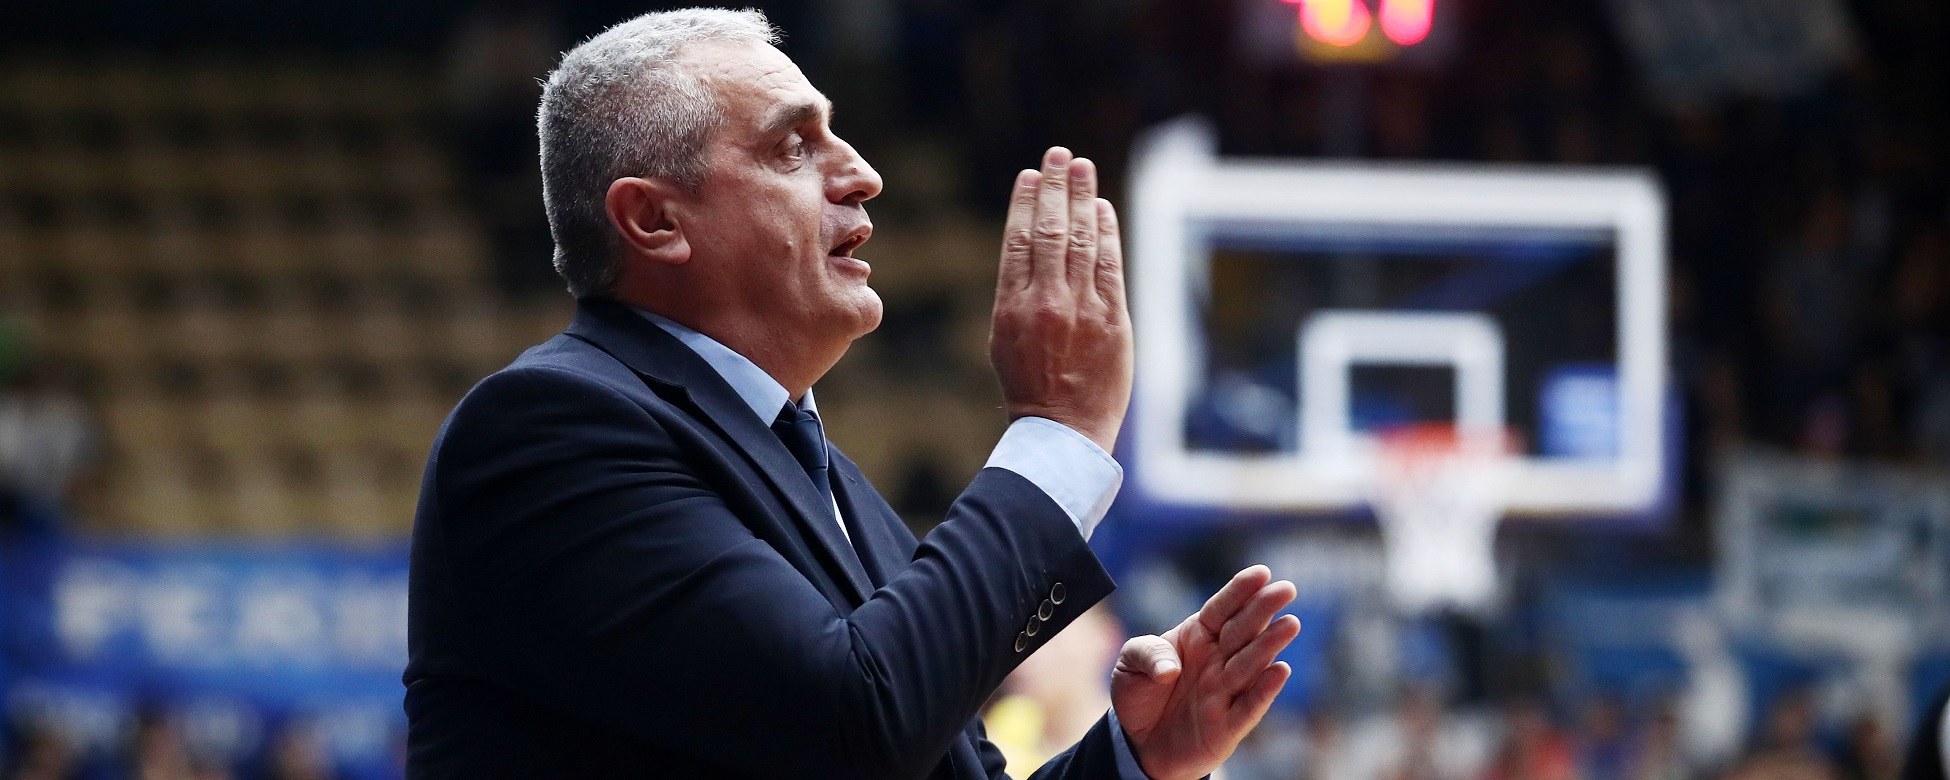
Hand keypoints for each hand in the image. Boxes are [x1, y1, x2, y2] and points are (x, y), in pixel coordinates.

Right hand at [989, 146, 1133, 451]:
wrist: (1062, 431)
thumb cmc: (1031, 388)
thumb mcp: (1006, 338)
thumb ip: (1018, 294)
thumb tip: (1030, 251)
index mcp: (1011, 306)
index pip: (1018, 240)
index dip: (1025, 202)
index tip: (1031, 175)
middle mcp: (1045, 301)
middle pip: (1050, 229)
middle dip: (1055, 187)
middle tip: (1059, 155)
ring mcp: (1080, 308)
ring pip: (1080, 240)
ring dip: (1082, 198)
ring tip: (1083, 167)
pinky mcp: (1112, 319)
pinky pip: (1109, 265)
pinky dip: (1105, 233)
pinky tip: (1102, 209)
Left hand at [1110, 565, 1300, 779]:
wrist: (1139, 743)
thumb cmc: (1140, 694)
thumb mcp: (1129, 663)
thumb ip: (1146, 654)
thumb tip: (1168, 669)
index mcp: (1198, 636)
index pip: (1222, 609)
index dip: (1240, 591)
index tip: (1261, 573)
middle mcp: (1218, 660)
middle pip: (1243, 631)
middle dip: (1264, 609)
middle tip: (1287, 589)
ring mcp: (1225, 691)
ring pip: (1251, 664)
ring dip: (1270, 644)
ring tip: (1290, 623)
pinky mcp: (1229, 725)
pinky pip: (1249, 706)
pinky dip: (1264, 690)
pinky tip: (1280, 670)